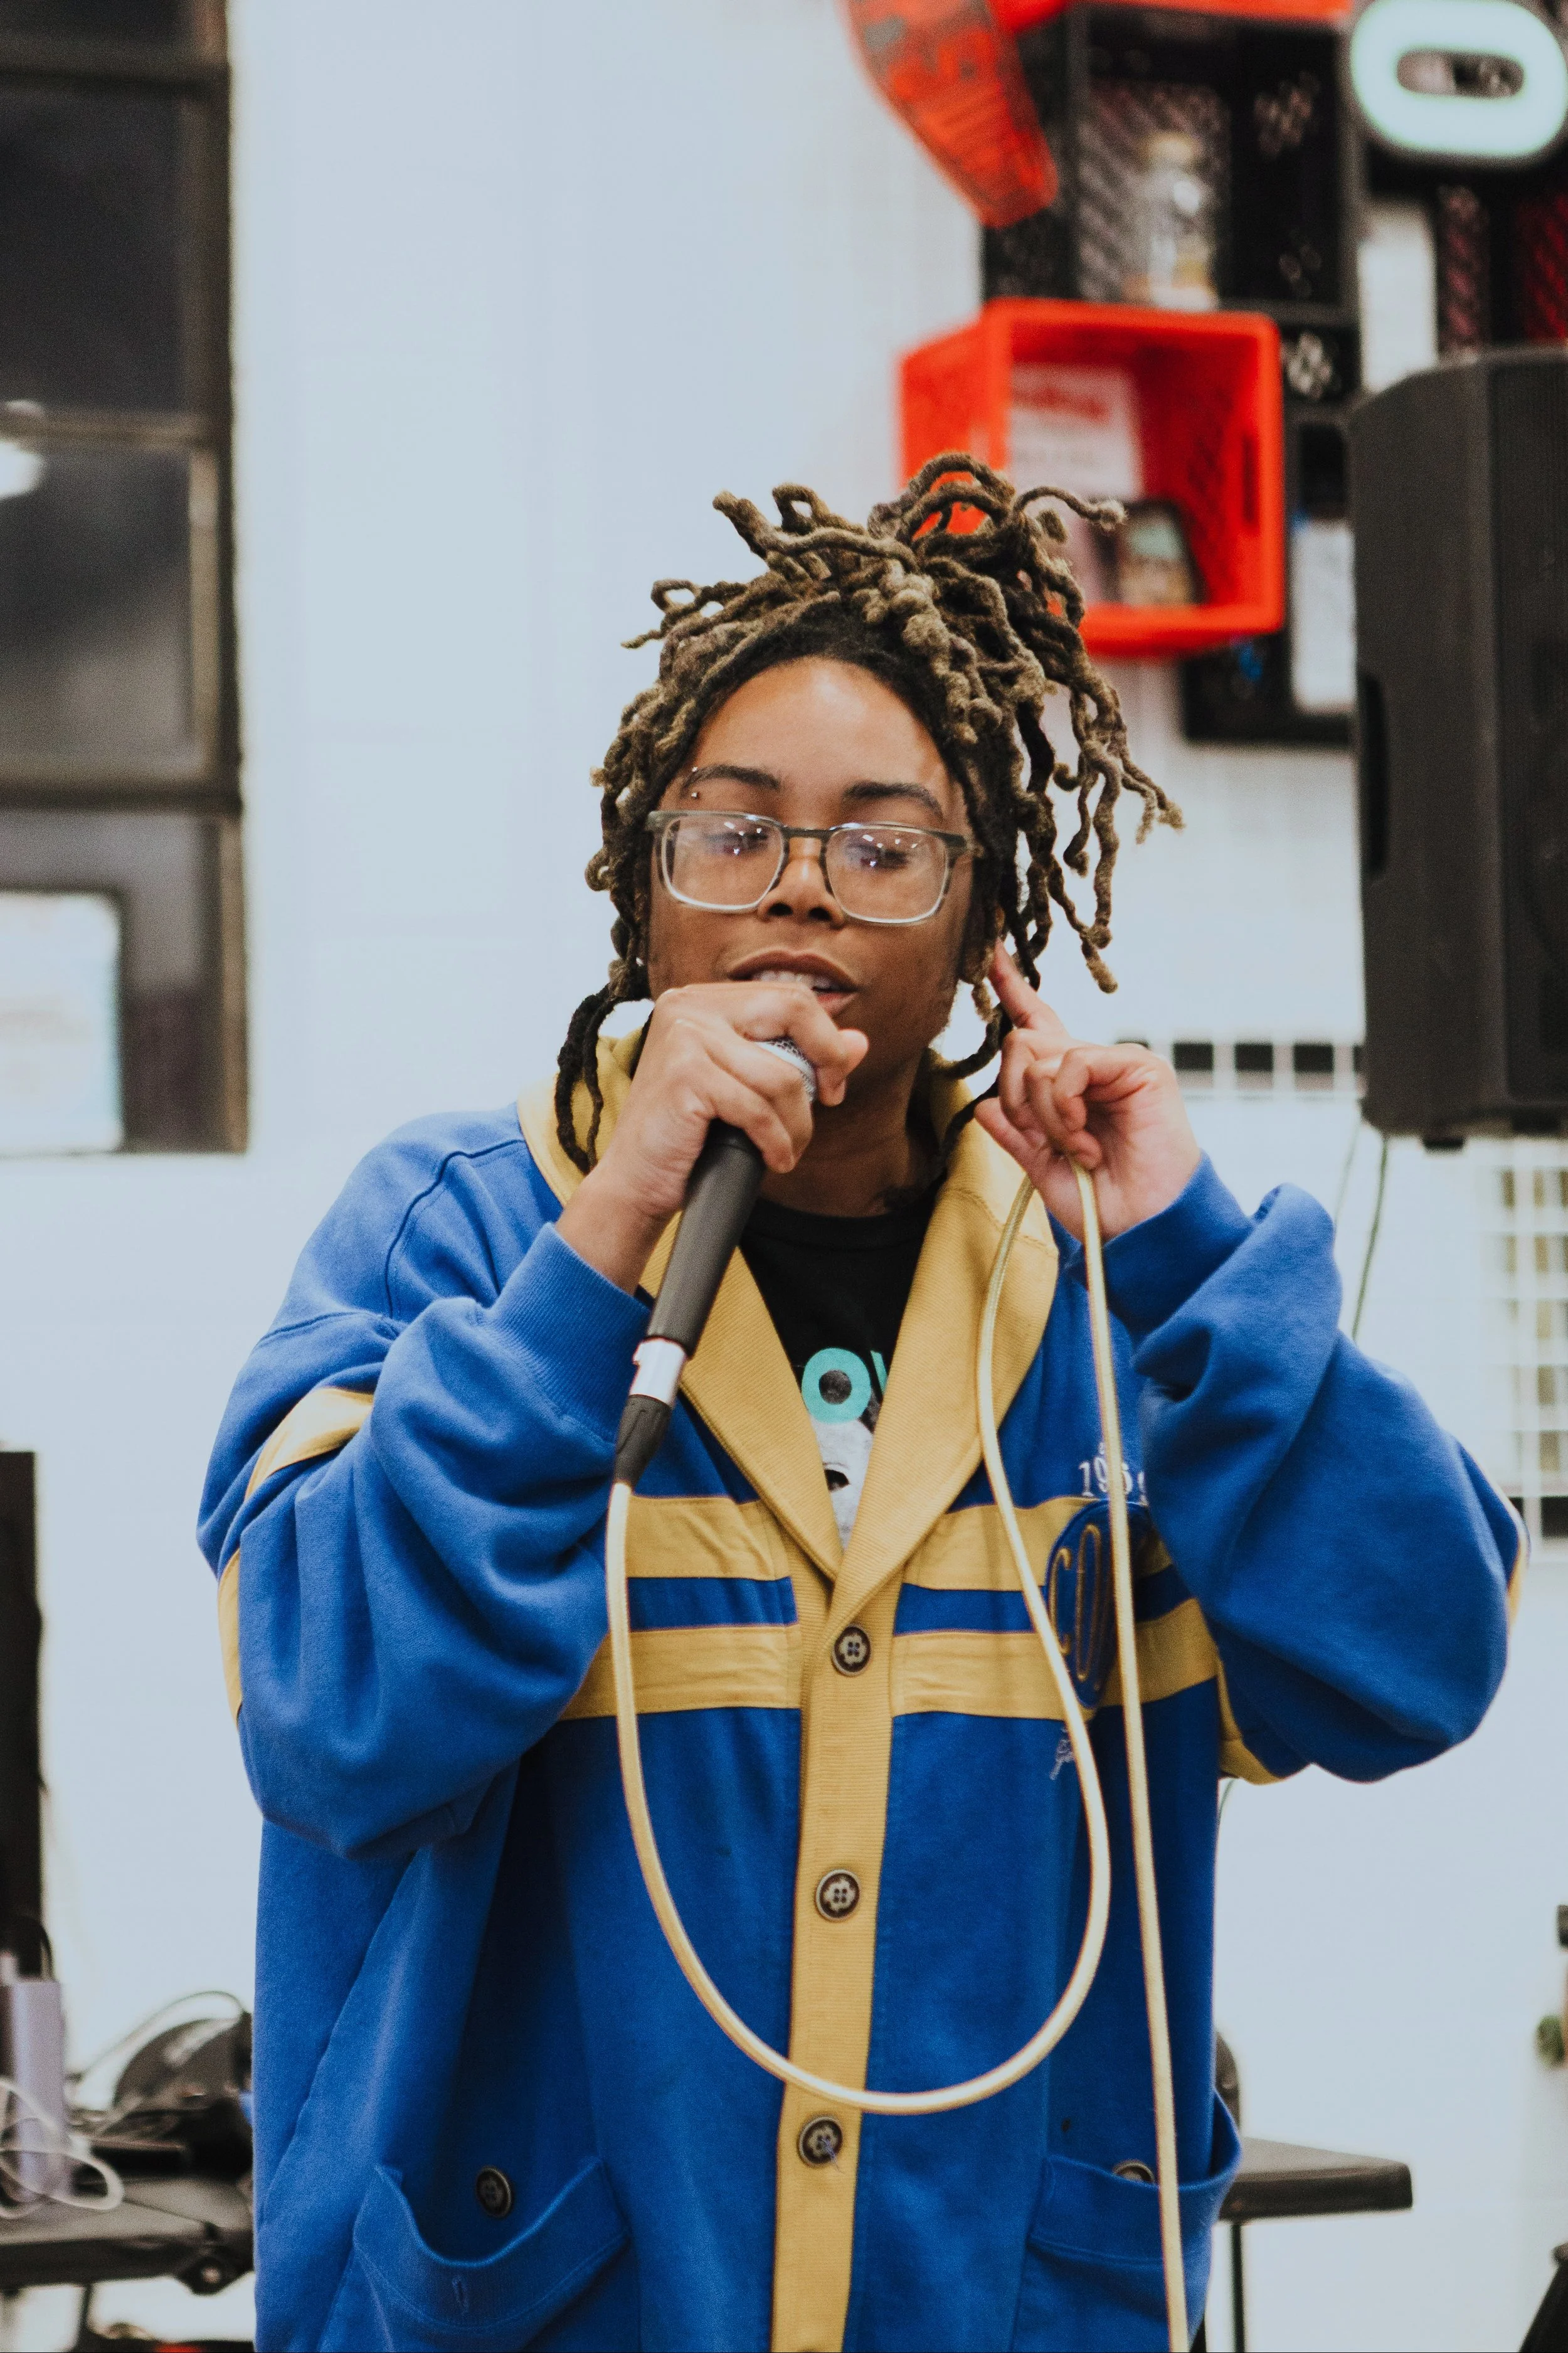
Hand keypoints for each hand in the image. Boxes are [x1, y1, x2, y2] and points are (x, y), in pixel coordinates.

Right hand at [557, 981, 867, 1290]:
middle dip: (825, 1062)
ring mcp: (683, 1036)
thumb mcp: (750, 1088)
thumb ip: (801, 1057)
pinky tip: (773, 1158)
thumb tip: (860, 1041)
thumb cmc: (691, 1136)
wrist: (635, 1182)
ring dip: (797, 1123)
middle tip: (828, 1102)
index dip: (825, 1041)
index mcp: (703, 999)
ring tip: (787, 1149)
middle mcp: (688, 1005)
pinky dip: (775, 1140)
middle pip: (793, 1010)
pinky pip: (758, 1108)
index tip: (830, 1085)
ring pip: (781, 1074)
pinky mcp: (684, 1075)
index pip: (789, 996)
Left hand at [973, 946, 1199, 1241]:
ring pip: (1039, 1057)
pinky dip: (1065, 1108)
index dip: (1013, 989)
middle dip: (1017, 1098)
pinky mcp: (1138, 1066)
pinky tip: (1085, 1139)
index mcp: (1069, 1085)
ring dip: (1044, 1115)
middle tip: (1044, 1141)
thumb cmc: (1102, 1204)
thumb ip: (1015, 1135)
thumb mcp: (1044, 1169)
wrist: (1143, 1228)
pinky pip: (1072, 1065)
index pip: (1036, 1025)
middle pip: (1020, 1044)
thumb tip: (984, 1106)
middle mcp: (1091, 1065)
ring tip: (1077, 1149)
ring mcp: (1116, 1062)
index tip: (991, 955)